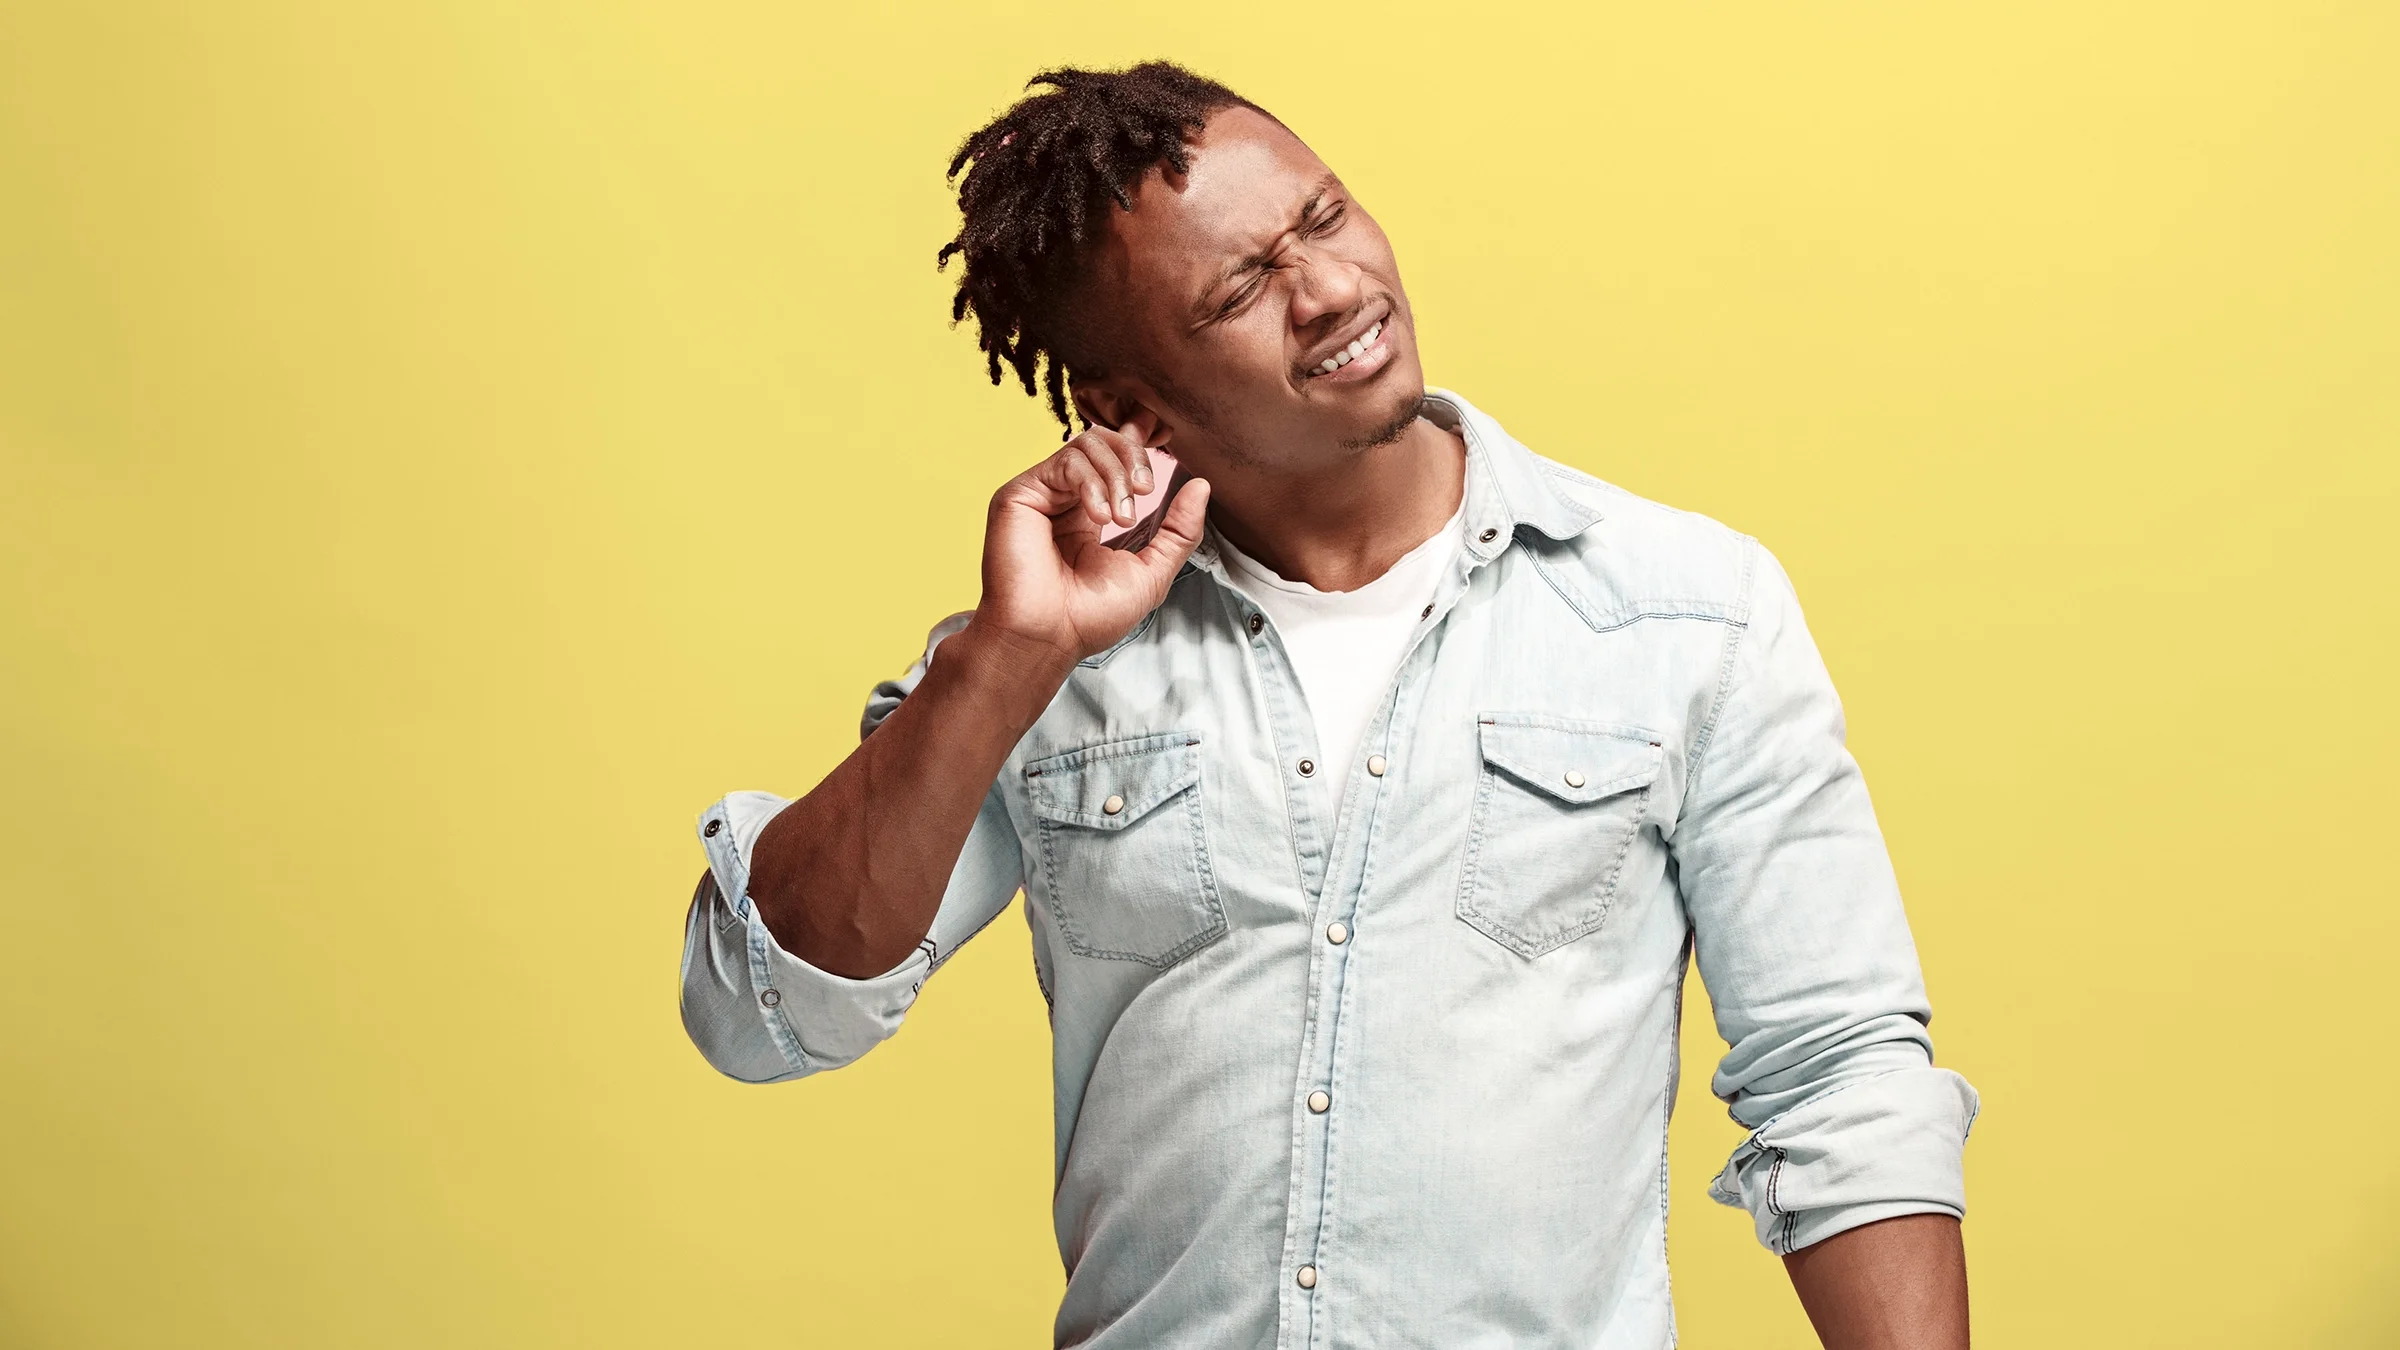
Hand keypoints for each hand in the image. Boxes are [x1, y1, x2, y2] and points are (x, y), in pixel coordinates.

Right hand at [975, 417, 1211, 664]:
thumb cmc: (1092, 615)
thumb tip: (1201, 486)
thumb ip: (1179, 531)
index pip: (1116, 457)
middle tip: (1145, 491)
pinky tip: (1099, 518)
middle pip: (1105, 441)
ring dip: (1116, 475)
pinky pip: (1067, 461)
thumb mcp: (1152, 571)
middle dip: (1135, 459)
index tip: (1164, 434)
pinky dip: (1092, 484)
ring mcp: (1043, 493)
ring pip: (1088, 444)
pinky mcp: (1021, 493)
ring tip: (1120, 518)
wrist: (1050, 636)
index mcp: (1093, 512)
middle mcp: (1066, 498)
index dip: (1139, 440)